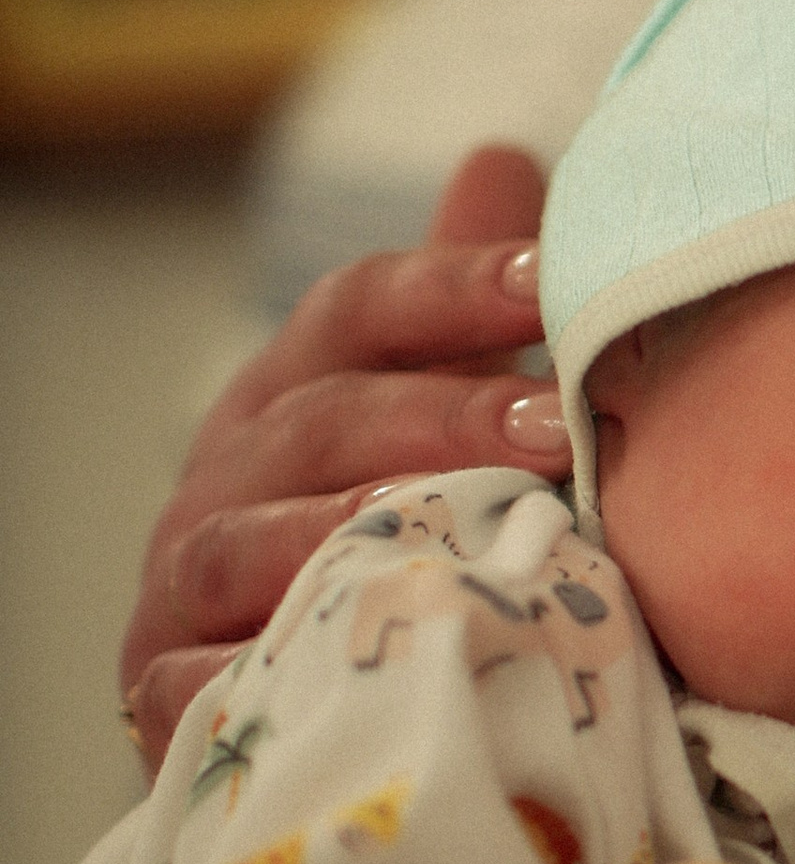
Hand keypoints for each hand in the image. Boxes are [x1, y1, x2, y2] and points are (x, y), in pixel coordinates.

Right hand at [119, 144, 560, 772]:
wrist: (294, 705)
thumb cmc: (382, 537)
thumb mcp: (426, 418)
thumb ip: (464, 308)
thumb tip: (502, 158)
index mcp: (290, 391)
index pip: (359, 308)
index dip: (455, 285)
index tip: (556, 279)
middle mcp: (226, 475)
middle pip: (323, 421)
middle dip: (438, 417)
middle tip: (547, 429)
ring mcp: (186, 585)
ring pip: (255, 542)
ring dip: (355, 534)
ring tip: (460, 534)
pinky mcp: (169, 695)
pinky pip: (213, 679)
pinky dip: (276, 670)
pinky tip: (366, 664)